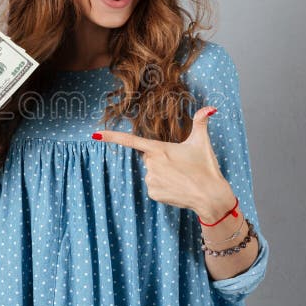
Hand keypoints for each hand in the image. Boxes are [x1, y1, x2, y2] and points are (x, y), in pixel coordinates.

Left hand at [93, 105, 235, 220]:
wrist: (211, 197)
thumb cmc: (206, 168)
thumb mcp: (202, 142)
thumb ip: (202, 122)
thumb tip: (210, 108)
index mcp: (159, 149)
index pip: (130, 141)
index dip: (112, 137)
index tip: (95, 135)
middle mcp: (151, 164)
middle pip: (149, 158)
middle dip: (161, 159)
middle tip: (180, 165)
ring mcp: (151, 180)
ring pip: (152, 173)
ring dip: (163, 174)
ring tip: (181, 177)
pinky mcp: (153, 193)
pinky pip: (154, 187)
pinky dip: (164, 187)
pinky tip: (177, 188)